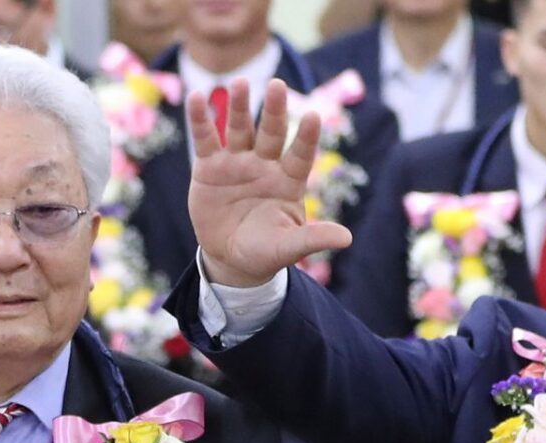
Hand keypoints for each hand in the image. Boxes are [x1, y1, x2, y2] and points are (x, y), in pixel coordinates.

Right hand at [188, 78, 352, 287]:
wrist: (230, 258)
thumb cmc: (265, 251)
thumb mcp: (287, 248)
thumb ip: (313, 239)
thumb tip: (347, 238)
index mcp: (289, 180)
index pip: (301, 154)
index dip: (306, 137)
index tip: (313, 116)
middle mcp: (265, 164)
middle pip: (271, 132)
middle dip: (274, 110)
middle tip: (277, 85)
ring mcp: (237, 162)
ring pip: (239, 128)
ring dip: (238, 106)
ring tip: (239, 83)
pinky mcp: (209, 166)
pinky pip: (206, 139)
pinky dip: (201, 119)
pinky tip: (198, 98)